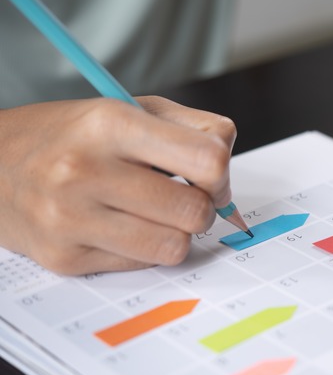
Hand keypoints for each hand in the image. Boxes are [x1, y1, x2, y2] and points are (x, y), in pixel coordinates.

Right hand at [0, 96, 236, 274]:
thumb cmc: (76, 135)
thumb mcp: (134, 109)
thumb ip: (196, 129)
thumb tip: (226, 173)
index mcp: (110, 123)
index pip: (207, 160)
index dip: (221, 174)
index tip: (211, 177)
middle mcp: (84, 170)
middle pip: (194, 211)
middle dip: (201, 207)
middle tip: (183, 197)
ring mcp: (70, 219)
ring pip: (175, 247)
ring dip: (177, 232)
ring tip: (154, 213)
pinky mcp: (64, 258)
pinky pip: (143, 265)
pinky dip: (146, 249)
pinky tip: (123, 227)